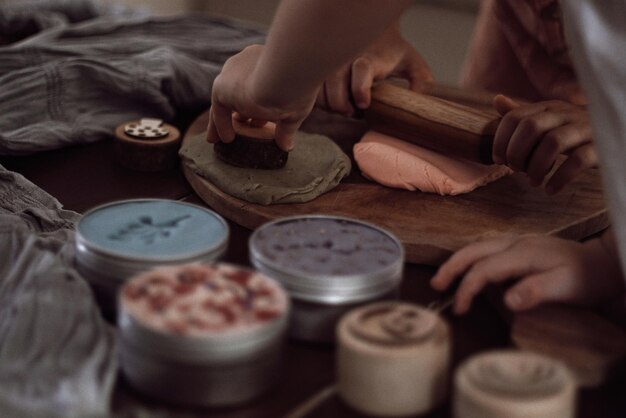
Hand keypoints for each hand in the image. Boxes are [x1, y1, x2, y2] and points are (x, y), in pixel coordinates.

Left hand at [207, 44, 316, 150]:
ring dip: (227, 119)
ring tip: (228, 138)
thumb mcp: (295, 109)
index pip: (258, 82)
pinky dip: (221, 125)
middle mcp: (247, 62)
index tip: (263, 117)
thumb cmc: (298, 88)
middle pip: (240, 90)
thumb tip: (287, 146)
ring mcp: (233, 73)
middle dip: (242, 109)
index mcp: (266, 60)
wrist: (287, 76)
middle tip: (245, 126)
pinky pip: (219, 109)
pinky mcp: (223, 86)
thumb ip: (287, 127)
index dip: (259, 101)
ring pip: (227, 100)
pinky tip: (227, 139)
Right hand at [315, 22, 431, 115]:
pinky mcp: (319, 70)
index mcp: (370, 57)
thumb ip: (421, 80)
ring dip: (332, 106)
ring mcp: (330, 64)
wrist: (371, 31)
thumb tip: (419, 100)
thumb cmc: (391, 51)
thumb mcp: (411, 62)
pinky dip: (323, 103)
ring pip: (321, 93)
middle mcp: (345, 58)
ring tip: (347, 107)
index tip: (365, 104)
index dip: (360, 89)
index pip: (361, 70)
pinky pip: (313, 93)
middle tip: (355, 112)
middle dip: (343, 106)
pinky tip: (336, 102)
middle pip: (334, 87)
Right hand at [430, 234, 623, 314]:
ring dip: (458, 260)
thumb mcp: (565, 287)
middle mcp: (515, 242)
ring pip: (478, 246)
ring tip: (444, 278)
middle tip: (435, 285)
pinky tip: (469, 269)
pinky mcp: (521, 245)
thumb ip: (535, 291)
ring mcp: (518, 241)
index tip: (459, 309)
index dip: (467, 288)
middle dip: (451, 267)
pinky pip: (487, 248)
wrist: (603, 263)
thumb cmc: (585, 278)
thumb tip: (507, 299)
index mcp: (523, 253)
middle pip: (474, 250)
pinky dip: (471, 258)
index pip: (484, 269)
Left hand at [492, 95, 597, 193]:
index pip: (515, 117)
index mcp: (549, 106)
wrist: (616, 133)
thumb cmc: (576, 131)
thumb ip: (524, 114)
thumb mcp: (550, 119)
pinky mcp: (601, 146)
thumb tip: (497, 100)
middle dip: (516, 153)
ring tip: (533, 182)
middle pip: (531, 128)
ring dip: (536, 167)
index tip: (499, 160)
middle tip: (516, 170)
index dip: (500, 140)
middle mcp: (567, 113)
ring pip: (553, 143)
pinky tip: (550, 189)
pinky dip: (560, 178)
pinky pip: (578, 160)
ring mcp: (586, 128)